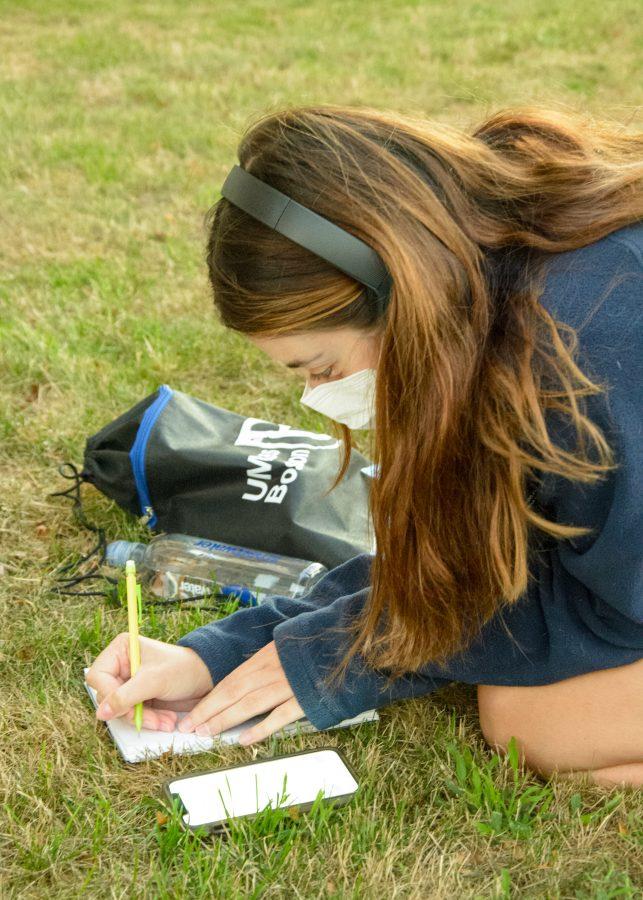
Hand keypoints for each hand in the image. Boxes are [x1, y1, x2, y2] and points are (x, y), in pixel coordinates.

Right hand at [86, 632, 212, 730]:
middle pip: (108, 696)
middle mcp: (122, 665)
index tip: (123, 708)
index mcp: (121, 650)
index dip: (108, 694)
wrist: (206, 678)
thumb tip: (101, 713)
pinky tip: (165, 720)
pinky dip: (148, 720)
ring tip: (165, 721)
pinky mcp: (138, 697)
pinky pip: (132, 715)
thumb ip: (125, 696)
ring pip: (120, 710)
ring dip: (142, 719)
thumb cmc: (183, 669)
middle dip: (130, 711)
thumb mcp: (153, 680)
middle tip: (151, 718)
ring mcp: (129, 683)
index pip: (98, 676)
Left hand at [177, 640, 303, 745]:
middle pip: (233, 692)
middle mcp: (272, 669)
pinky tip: (245, 740)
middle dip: (209, 711)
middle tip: (189, 728)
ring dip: (225, 720)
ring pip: (250, 704)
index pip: (230, 681)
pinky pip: (279, 716)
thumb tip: (243, 682)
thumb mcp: (283, 649)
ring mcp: (288, 684)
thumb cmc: (312, 650)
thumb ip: (264, 664)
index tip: (192, 714)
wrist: (344, 644)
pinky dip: (260, 728)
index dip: (209, 699)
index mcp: (265, 657)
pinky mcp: (305, 697)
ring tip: (207, 734)